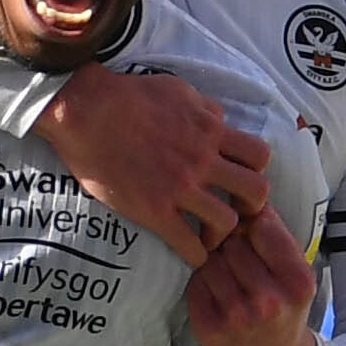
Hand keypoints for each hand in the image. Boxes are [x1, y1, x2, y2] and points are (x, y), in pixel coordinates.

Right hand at [34, 64, 269, 266]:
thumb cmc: (128, 95)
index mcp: (210, 131)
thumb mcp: (179, 90)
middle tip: (235, 211)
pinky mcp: (155, 210)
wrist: (86, 111)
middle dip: (252, 206)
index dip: (256, 171)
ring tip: (208, 234)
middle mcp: (202, 161)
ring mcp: (180, 188)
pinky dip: (195, 254)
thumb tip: (220, 123)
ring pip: (227, 222)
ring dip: (222, 233)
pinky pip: (189, 244)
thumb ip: (205, 110)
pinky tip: (189, 252)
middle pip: (256, 191)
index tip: (240, 179)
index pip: (259, 155)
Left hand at [187, 208, 319, 345]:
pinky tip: (217, 294)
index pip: (262, 226)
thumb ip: (277, 239)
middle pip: (232, 241)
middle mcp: (268, 300)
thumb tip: (247, 199)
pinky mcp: (209, 327)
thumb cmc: (285, 310)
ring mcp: (236, 316)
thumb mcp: (297, 276)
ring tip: (229, 276)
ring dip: (215, 261)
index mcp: (297, 282)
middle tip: (238, 257)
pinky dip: (202, 283)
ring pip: (210, 260)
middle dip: (232, 243)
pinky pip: (196, 282)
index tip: (249, 227)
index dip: (252, 221)